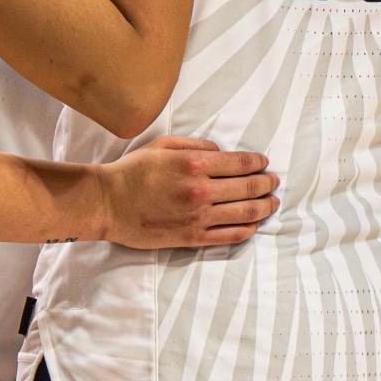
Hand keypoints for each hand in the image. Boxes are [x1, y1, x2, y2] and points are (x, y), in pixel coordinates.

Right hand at [98, 136, 277, 249]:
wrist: (107, 203)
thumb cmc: (131, 172)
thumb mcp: (160, 145)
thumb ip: (194, 144)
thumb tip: (220, 151)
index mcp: (194, 164)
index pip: (240, 163)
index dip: (258, 162)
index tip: (264, 163)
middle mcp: (201, 190)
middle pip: (249, 188)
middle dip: (267, 183)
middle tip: (273, 182)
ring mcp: (198, 216)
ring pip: (246, 212)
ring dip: (264, 206)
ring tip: (271, 202)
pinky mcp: (192, 237)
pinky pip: (230, 236)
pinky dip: (248, 229)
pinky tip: (254, 224)